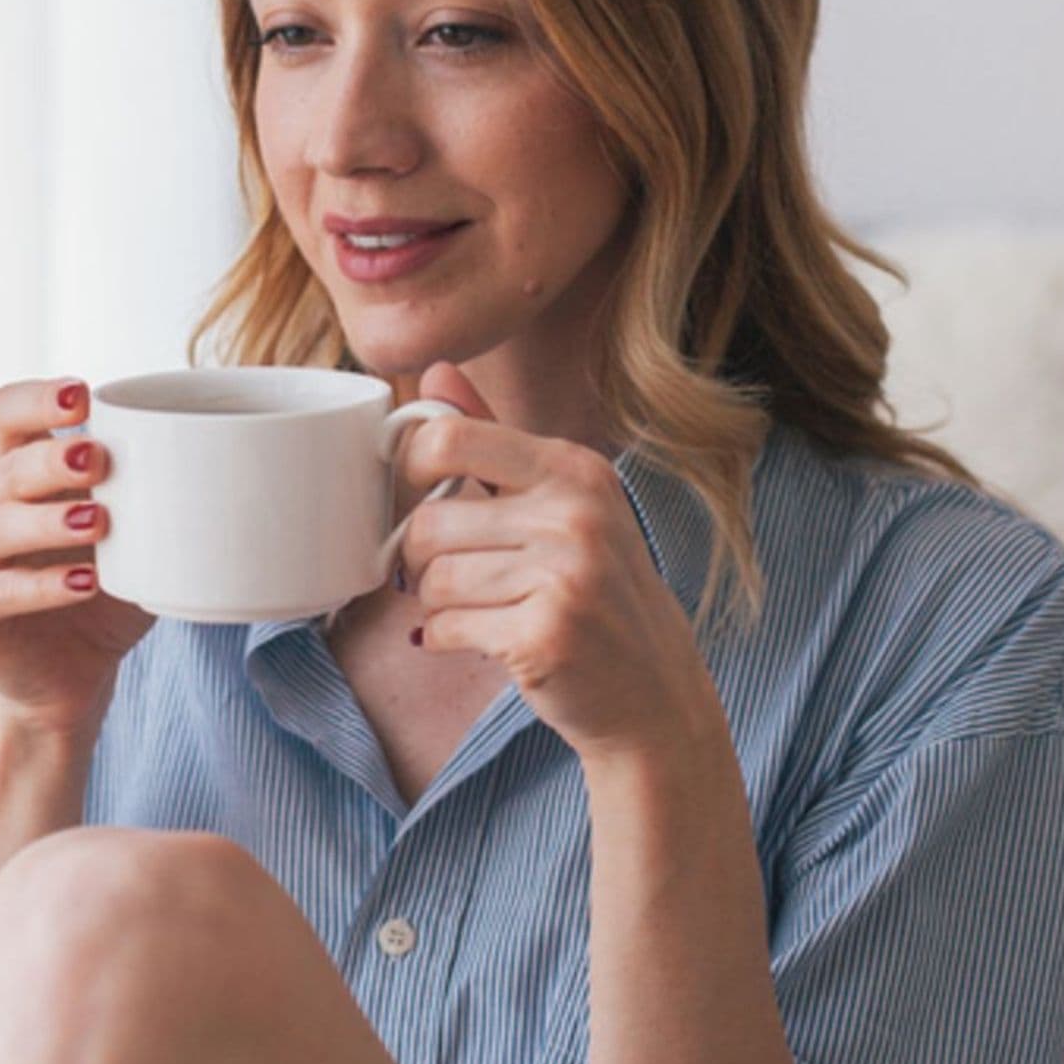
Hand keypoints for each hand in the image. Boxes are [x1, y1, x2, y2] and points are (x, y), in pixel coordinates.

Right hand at [0, 378, 154, 741]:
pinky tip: (83, 583)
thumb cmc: (108, 589)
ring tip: (99, 524)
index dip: (38, 400)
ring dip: (43, 523)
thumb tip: (214, 455)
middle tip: (100, 462)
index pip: (6, 411)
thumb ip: (152, 494)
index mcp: (12, 468)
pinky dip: (34, 587)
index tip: (84, 398)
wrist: (77, 674)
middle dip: (48, 463)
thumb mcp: (138, 535)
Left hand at [392, 362, 717, 759]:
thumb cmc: (597, 593)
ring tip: (473, 609)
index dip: (409, 468)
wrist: (654, 691)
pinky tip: (481, 639)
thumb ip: (493, 440)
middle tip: (446, 575)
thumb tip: (434, 372)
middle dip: (420, 557)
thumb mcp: (563, 503)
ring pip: (433, 578)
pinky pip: (446, 626)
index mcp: (574, 468)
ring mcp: (565, 575)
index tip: (414, 495)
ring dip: (435, 602)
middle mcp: (575, 514)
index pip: (451, 438)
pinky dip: (446, 638)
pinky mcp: (545, 635)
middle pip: (430, 520)